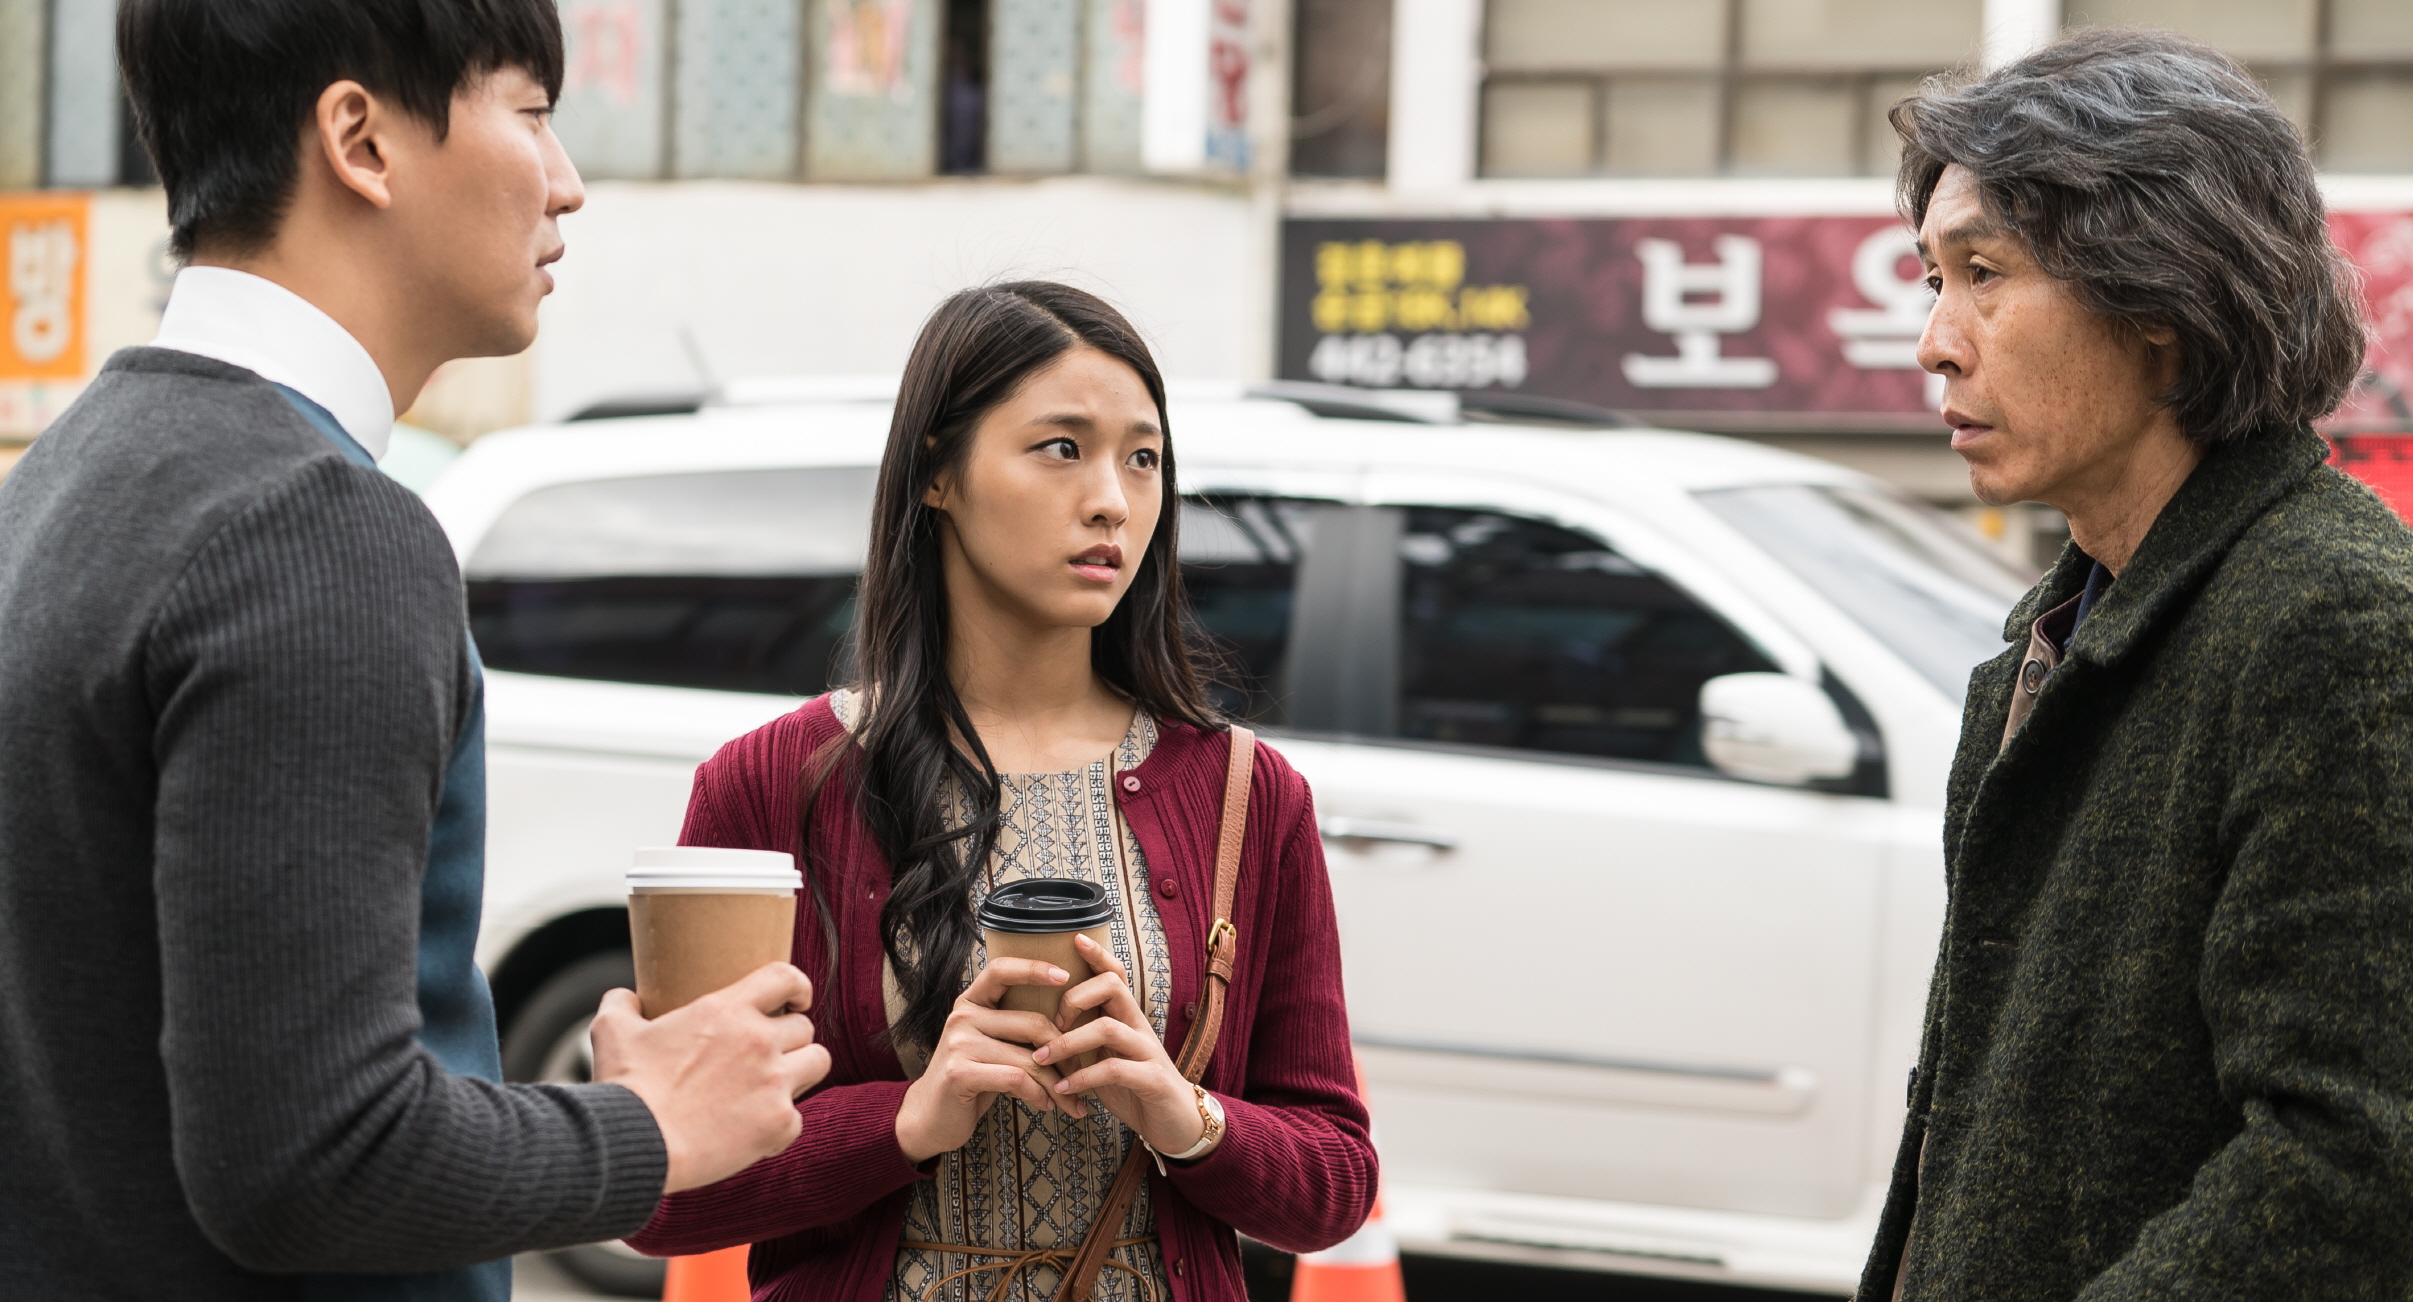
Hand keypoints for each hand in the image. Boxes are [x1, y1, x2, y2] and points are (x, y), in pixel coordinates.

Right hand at [590, 962, 830, 1194]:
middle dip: (790, 1038)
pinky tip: (751, 1130)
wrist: (632, 1143)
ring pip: (817, 1062)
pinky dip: (779, 1125)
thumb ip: (623, 1004)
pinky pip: (797, 1118)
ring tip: (773, 1086)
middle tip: (768, 1055)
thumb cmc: (625, 1087)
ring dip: (799, 1072)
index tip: (796, 999)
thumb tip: (626, 997)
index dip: (797, 986)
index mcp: (725, 1011)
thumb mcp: (612, 1031)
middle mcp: (759, 1041)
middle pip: (805, 1027)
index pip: (784, 978)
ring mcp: (774, 1082)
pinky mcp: (778, 1124)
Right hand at [893, 958, 1080, 1163]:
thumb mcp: (989, 1044)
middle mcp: (962, 1016)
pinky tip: (1045, 1105)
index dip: (1034, 968)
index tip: (1066, 975)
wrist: (930, 1116)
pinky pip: (1016, 1078)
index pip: (1001, 970)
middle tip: (1080, 1072)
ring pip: (1029, 1057)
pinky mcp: (959, 1072)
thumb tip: (1069, 1018)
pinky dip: (1038, 1094)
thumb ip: (1013, 1027)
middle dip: (1065, 1051)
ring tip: (1068, 1099)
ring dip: (1056, 1083)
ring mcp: (959, 1043)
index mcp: (971, 1002)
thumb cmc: (972, 1077)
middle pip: (1032, 1022)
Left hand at [1032, 934, 1210, 1156]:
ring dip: (1068, 1042)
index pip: (1115, 975)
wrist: (1176, 1124)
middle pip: (1112, 987)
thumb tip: (1044, 1028)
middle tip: (1051, 1023)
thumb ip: (1086, 1040)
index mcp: (1128, 1017)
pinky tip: (1064, 1089)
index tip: (1074, 939)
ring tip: (1043, 1057)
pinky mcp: (1152, 1080)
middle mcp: (1140, 1027)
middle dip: (1074, 997)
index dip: (1097, 955)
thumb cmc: (1134, 1087)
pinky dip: (1083, 1078)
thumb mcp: (1108, 1057)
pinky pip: (1114, 1069)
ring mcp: (1148, 1052)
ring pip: (1108, 1028)